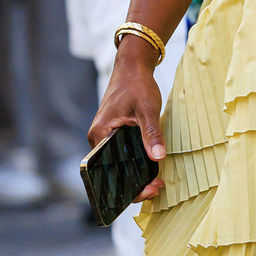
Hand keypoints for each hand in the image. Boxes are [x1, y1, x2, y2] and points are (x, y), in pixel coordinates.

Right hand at [89, 43, 165, 201]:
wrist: (132, 66)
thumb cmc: (136, 84)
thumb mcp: (147, 109)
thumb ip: (151, 134)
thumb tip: (157, 157)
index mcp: (99, 135)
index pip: (108, 172)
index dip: (129, 185)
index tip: (149, 188)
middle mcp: (98, 139)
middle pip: (113, 172)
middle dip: (135, 184)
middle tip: (158, 187)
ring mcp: (105, 137)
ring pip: (119, 164)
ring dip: (136, 174)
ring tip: (156, 181)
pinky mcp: (114, 134)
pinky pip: (122, 154)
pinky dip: (136, 162)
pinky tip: (151, 167)